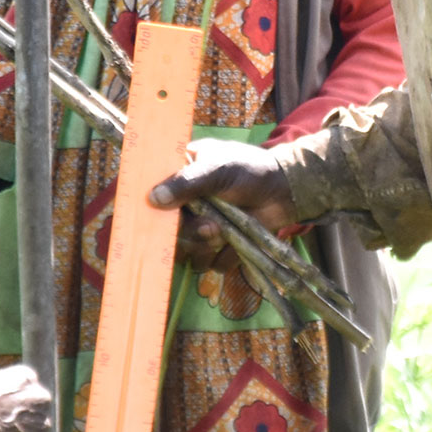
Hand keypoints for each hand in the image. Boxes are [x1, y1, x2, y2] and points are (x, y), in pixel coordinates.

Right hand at [149, 139, 299, 262]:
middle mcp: (183, 206)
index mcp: (177, 178)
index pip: (148, 197)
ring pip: (186, 253)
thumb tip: (153, 198)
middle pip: (166, 233)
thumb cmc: (250, 170)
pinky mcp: (216, 248)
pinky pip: (209, 263)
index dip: (145, 211)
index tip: (151, 221)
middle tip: (213, 228)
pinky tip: (236, 240)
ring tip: (226, 232)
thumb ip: (186, 182)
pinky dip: (224, 255)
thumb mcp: (218, 168)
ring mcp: (198, 228)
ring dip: (205, 247)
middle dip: (189, 234)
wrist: (285, 191)